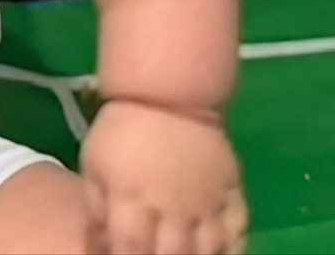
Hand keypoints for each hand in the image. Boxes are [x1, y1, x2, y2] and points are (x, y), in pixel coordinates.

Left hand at [80, 98, 246, 254]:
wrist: (167, 96)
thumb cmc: (122, 132)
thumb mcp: (94, 167)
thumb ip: (96, 211)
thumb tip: (98, 248)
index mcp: (134, 202)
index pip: (131, 252)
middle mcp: (173, 211)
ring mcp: (207, 204)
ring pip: (208, 252)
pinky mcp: (232, 194)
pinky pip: (239, 233)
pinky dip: (233, 249)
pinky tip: (222, 252)